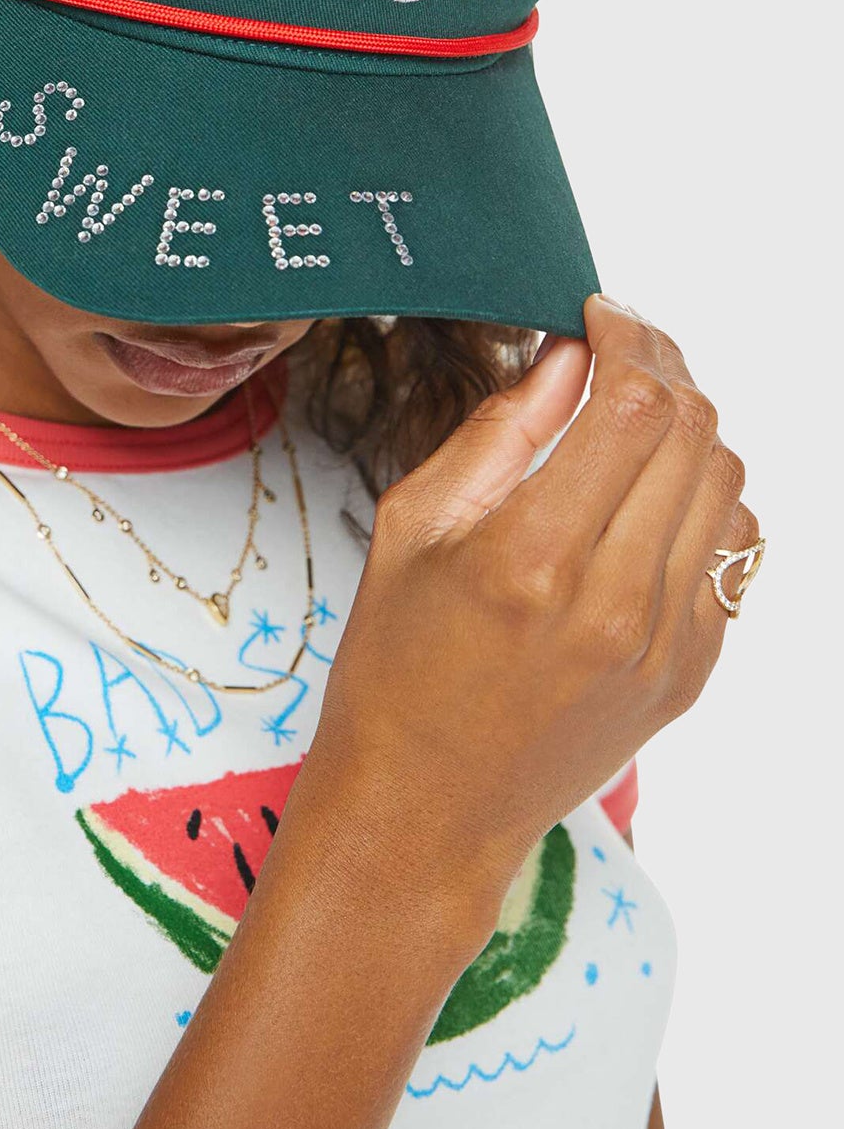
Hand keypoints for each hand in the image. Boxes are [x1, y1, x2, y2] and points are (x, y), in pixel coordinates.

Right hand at [308, 295, 755, 907]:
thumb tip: (563, 357)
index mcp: (531, 556)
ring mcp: (666, 643)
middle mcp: (615, 601)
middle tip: (619, 347)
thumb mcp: (411, 533)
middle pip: (693, 433)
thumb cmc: (395, 671)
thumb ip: (496, 435)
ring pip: (726, 484)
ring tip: (633, 416)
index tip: (599, 316)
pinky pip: (733, 551)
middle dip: (662, 367)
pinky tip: (649, 492)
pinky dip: (704, 499)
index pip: (634, 406)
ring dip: (688, 429)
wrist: (425, 811)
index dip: (628, 339)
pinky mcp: (691, 674)